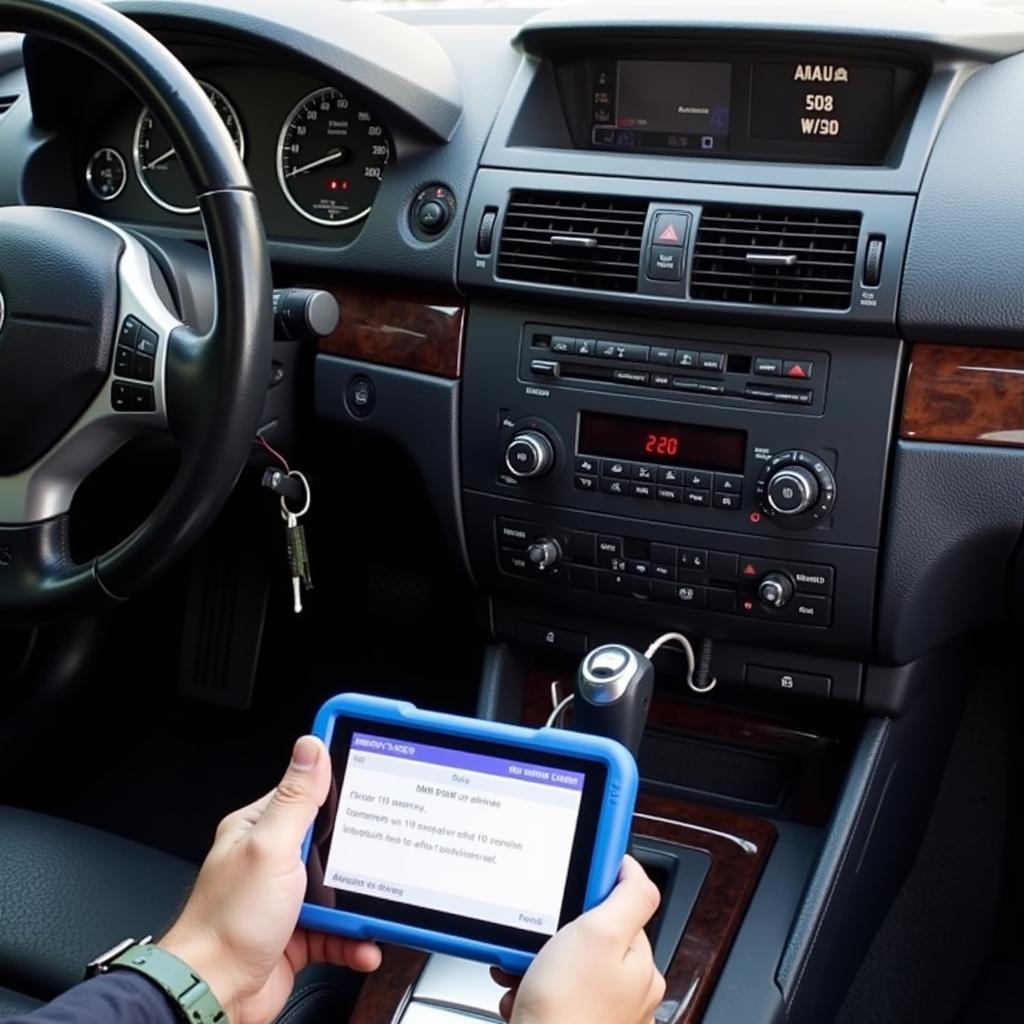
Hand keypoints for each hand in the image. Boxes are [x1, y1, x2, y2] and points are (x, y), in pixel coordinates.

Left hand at [160, 736, 380, 1023]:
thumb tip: (309, 748)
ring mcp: (286, 899)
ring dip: (359, 906)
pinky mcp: (298, 934)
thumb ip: (295, 800)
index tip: (369, 772)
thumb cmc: (226, 924)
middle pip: (330, 842)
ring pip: (339, 889)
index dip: (336, 779)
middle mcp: (272, 860)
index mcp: (261, 827)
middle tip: (381, 854)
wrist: (213, 995)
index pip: (304, 789)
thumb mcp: (270, 849)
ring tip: (372, 911)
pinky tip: (362, 944)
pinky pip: (338, 931)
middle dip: (358, 855)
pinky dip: (353, 939)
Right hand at [491, 855, 664, 1023]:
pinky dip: (528, 988)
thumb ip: (629, 896)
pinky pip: (546, 992)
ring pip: (561, 964)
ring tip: (524, 971)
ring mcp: (598, 1010)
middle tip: (538, 939)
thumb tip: (635, 868)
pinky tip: (520, 992)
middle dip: (553, 933)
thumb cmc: (569, 1011)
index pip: (619, 908)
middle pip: (585, 936)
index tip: (569, 894)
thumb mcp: (601, 934)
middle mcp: (626, 991)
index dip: (590, 895)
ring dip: (535, 961)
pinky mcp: (570, 1022)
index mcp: (641, 964)